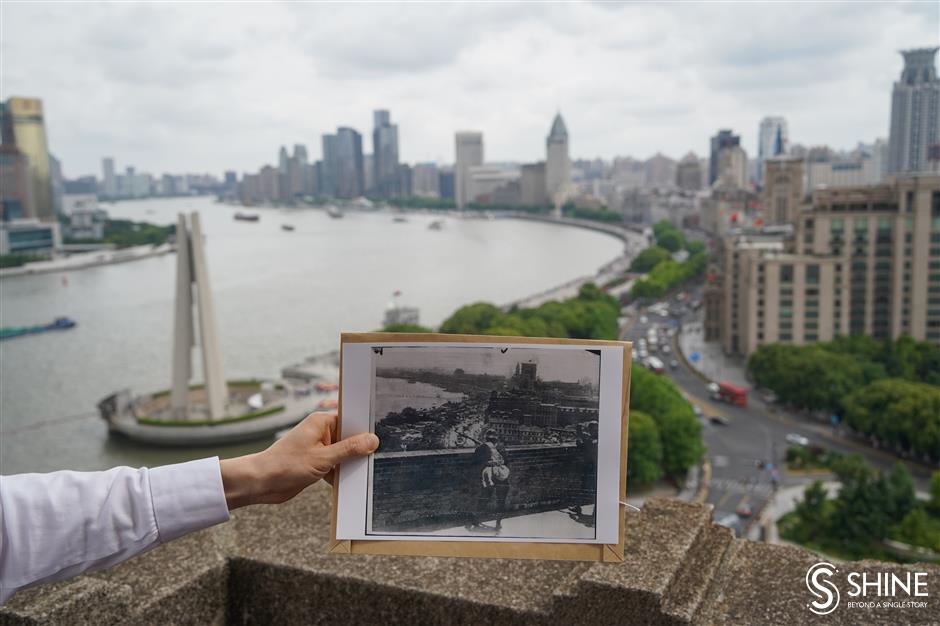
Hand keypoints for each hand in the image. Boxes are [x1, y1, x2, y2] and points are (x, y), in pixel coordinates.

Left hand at [220, 412, 378, 509]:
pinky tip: (350, 481)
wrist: (261, 483)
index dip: (365, 427)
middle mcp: (320, 432)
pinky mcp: (316, 463)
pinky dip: (341, 472)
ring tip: (365, 470)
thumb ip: (349, 449)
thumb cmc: (286, 465)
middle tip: (378, 456)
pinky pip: (336, 465)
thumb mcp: (323, 457)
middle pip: (349, 437)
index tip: (382, 434)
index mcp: (321, 422)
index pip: (350, 419)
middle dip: (360, 448)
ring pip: (343, 453)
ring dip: (350, 463)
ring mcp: (318, 448)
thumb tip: (372, 440)